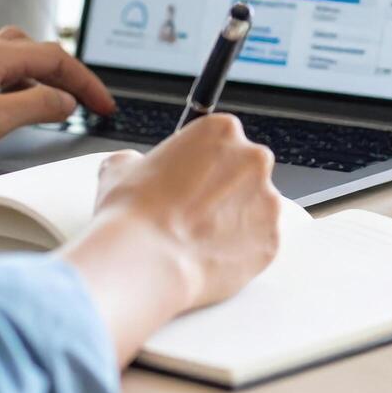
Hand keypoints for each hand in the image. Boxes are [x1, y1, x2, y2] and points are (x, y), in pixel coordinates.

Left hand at [0, 27, 115, 163]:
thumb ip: (36, 105)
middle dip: (68, 74)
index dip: (86, 82)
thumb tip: (66, 101)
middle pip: (39, 50)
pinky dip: (18, 80)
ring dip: (43, 74)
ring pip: (16, 56)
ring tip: (55, 99)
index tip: (104, 105)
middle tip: (85, 101)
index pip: (57, 59)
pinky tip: (12, 101)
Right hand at [59, 115, 281, 364]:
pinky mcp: (272, 240)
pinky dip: (240, 251)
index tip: (190, 180)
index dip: (203, 164)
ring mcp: (268, 201)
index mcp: (221, 130)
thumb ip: (138, 160)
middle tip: (194, 212)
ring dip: (235, 221)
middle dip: (225, 190)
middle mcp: (253, 160)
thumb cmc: (133, 213)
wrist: (144, 261)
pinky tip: (210, 257)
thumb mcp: (120, 168)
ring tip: (199, 239)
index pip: (221, 140)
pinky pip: (259, 243)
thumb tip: (134, 166)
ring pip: (256, 209)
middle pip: (246, 171)